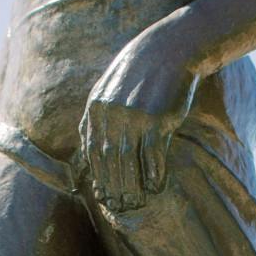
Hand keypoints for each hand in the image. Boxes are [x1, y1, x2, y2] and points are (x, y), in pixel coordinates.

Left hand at [78, 19, 199, 212]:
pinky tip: (156, 187)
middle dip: (114, 187)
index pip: (92, 152)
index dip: (98, 177)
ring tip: (137, 202)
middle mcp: (110, 114)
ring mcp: (132, 117)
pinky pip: (151, 155)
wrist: (170, 49)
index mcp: (95, 108)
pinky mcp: (156, 119)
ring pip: (127, 162)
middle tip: (120, 206)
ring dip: (132, 186)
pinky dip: (153, 174)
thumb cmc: (141, 74)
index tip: (104, 195)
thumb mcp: (109, 90)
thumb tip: (85, 148)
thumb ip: (95, 118)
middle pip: (108, 161)